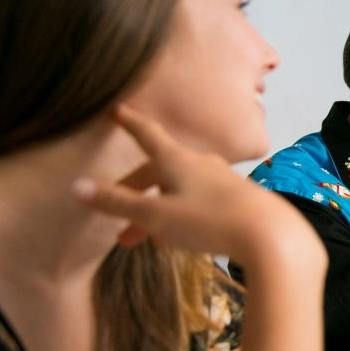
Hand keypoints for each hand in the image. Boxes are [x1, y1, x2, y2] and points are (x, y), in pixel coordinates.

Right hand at [72, 104, 320, 262]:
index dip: (129, 123)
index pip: (147, 134)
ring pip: (179, 190)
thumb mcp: (156, 215)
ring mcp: (223, 181)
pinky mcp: (239, 200)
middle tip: (119, 225)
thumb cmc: (209, 221)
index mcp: (177, 159)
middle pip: (159, 170)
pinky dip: (182, 215)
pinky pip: (201, 202)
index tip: (117, 110)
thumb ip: (118, 202)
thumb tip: (78, 187)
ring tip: (145, 240)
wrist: (271, 236)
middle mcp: (202, 164)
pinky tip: (183, 240)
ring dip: (158, 210)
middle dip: (135, 194)